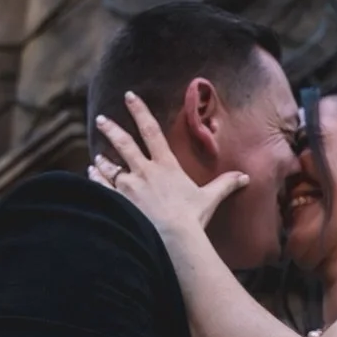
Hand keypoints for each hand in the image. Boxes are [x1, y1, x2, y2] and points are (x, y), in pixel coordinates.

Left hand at [91, 92, 248, 237]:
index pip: (151, 131)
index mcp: (165, 166)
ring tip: (97, 156)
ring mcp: (128, 188)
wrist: (173, 240)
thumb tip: (245, 177)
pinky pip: (102, 186)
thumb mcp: (210, 199)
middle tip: (101, 119)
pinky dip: (95, 178)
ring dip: (102, 159)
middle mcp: (144, 172)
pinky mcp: (118, 203)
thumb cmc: (192, 219)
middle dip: (111, 129)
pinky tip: (91, 173)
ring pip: (109, 166)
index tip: (128, 96)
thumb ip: (226, 184)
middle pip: (124, 144)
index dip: (139, 111)